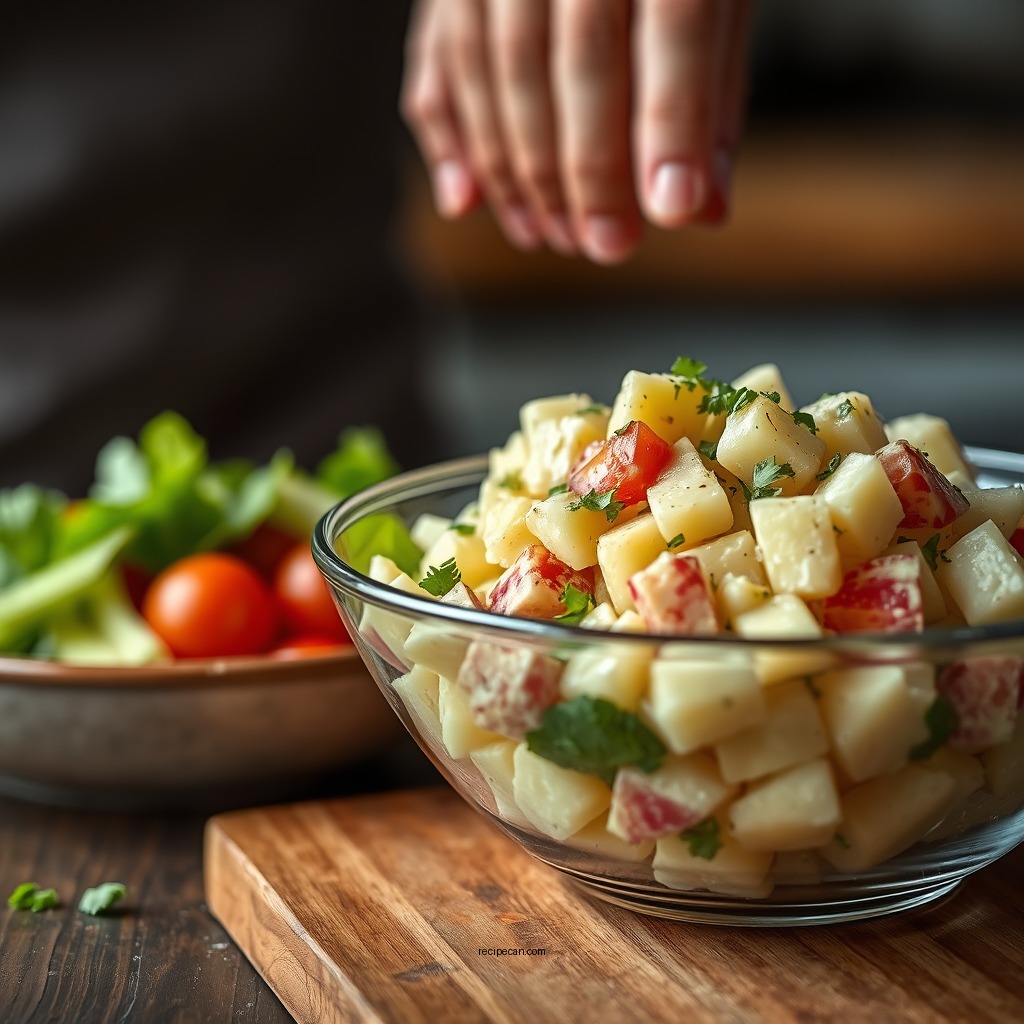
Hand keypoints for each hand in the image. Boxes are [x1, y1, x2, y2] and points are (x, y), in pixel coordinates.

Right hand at [401, 0, 753, 263]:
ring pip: (498, 66)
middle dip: (590, 169)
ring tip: (553, 236)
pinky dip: (448, 137)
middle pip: (578, 56)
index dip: (672, 123)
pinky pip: (438, 59)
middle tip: (607, 246)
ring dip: (521, 171)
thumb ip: (711, 93)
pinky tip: (467, 199)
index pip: (676, 24)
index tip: (673, 210)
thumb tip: (703, 209)